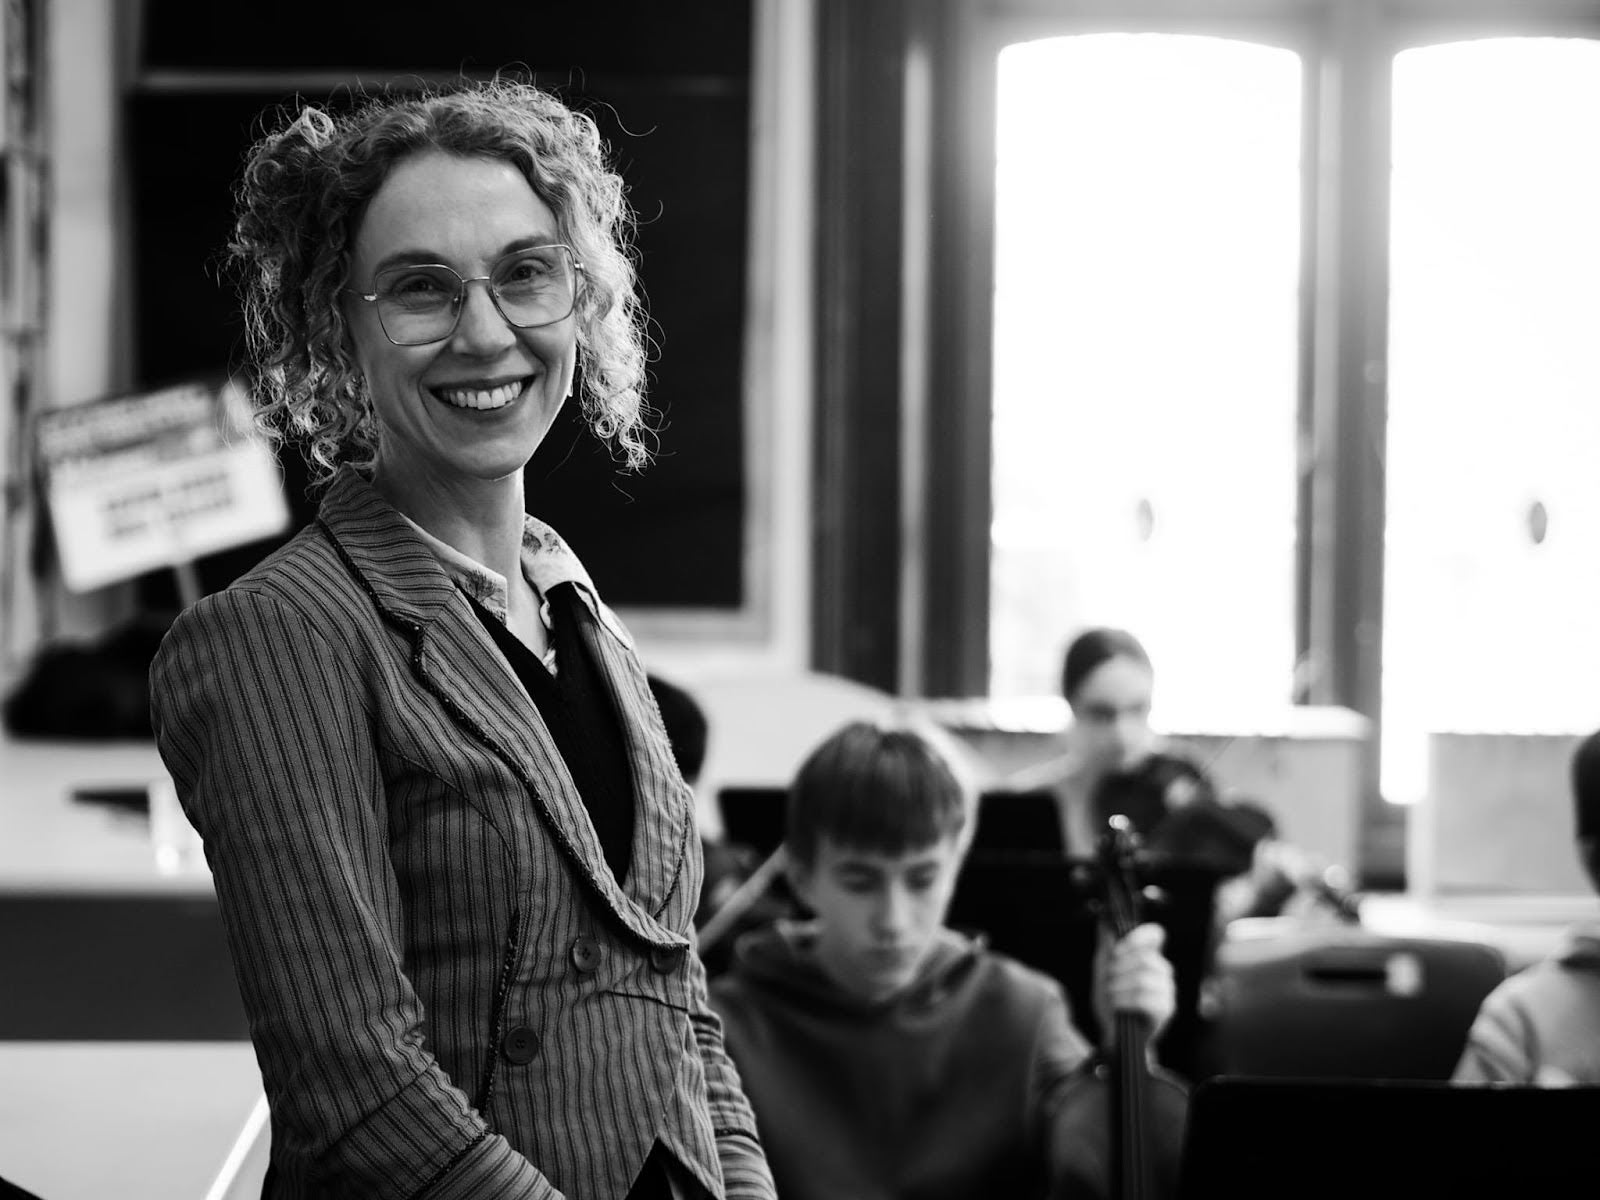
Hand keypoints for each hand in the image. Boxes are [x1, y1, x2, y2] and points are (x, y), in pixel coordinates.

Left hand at [1092, 922, 1174, 1042]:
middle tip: (1107, 982)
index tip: (1115, 951)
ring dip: (1118, 988)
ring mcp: (1167, 990)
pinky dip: (1124, 1001)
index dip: (1136, 937)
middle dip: (1117, 969)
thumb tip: (1103, 919)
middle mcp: (1162, 970)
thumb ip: (1106, 945)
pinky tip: (1118, 1007)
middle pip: (1143, 957)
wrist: (1112, 1033)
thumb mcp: (1103, 970)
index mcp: (1149, 956)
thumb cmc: (1110, 999)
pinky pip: (1144, 998)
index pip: (1154, 934)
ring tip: (1111, 996)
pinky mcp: (1166, 1009)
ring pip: (1142, 979)